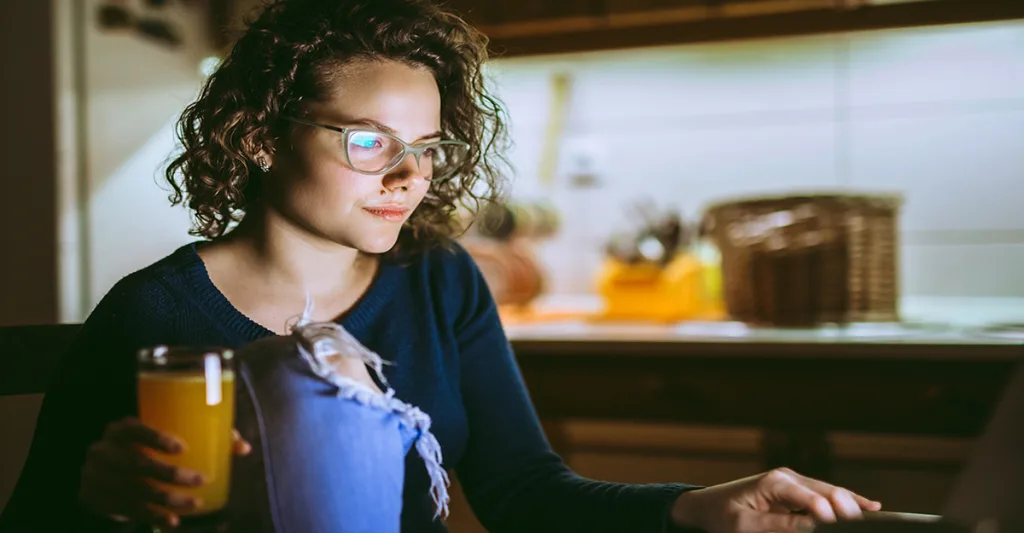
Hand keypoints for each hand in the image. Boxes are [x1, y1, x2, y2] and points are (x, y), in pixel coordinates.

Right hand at [78, 417, 250, 528]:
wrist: (104, 477)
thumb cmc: (147, 451)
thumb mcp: (165, 441)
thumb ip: (205, 437)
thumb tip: (244, 447)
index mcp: (119, 429)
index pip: (134, 429)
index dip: (156, 438)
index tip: (183, 448)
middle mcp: (102, 450)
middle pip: (136, 463)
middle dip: (170, 475)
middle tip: (200, 480)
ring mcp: (94, 477)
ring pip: (134, 491)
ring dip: (166, 500)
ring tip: (194, 504)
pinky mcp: (94, 500)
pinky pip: (126, 510)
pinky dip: (151, 517)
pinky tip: (172, 522)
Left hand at [670, 468, 881, 532]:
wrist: (705, 506)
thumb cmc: (721, 516)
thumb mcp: (746, 526)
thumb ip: (780, 525)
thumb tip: (813, 525)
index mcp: (774, 482)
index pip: (808, 496)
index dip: (824, 510)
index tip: (836, 522)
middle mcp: (787, 477)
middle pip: (826, 490)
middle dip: (847, 504)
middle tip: (872, 518)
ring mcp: (793, 483)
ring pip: (829, 492)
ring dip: (850, 503)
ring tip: (876, 515)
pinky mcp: (795, 492)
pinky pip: (824, 497)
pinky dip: (844, 503)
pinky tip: (868, 507)